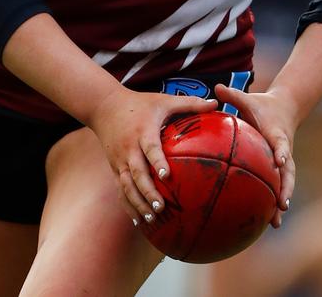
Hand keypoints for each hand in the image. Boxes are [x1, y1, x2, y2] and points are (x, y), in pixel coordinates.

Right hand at [89, 86, 217, 223]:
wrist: (104, 106)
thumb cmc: (140, 103)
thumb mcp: (164, 100)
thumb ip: (190, 103)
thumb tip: (216, 103)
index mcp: (142, 131)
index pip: (150, 148)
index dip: (157, 162)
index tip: (167, 176)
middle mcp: (129, 148)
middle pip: (136, 172)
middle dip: (147, 191)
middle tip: (161, 206)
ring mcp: (119, 160)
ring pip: (126, 185)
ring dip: (138, 202)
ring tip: (152, 218)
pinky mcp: (115, 168)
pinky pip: (120, 189)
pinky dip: (128, 206)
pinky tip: (140, 221)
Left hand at [215, 83, 296, 227]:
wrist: (284, 109)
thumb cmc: (262, 106)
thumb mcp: (248, 99)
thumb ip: (233, 95)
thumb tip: (216, 87)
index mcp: (277, 134)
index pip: (282, 144)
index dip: (282, 152)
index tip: (280, 161)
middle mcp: (283, 152)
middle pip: (289, 173)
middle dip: (286, 188)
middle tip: (283, 204)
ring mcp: (283, 162)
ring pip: (285, 185)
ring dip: (281, 202)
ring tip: (275, 223)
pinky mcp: (279, 170)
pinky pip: (276, 187)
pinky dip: (272, 203)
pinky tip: (264, 222)